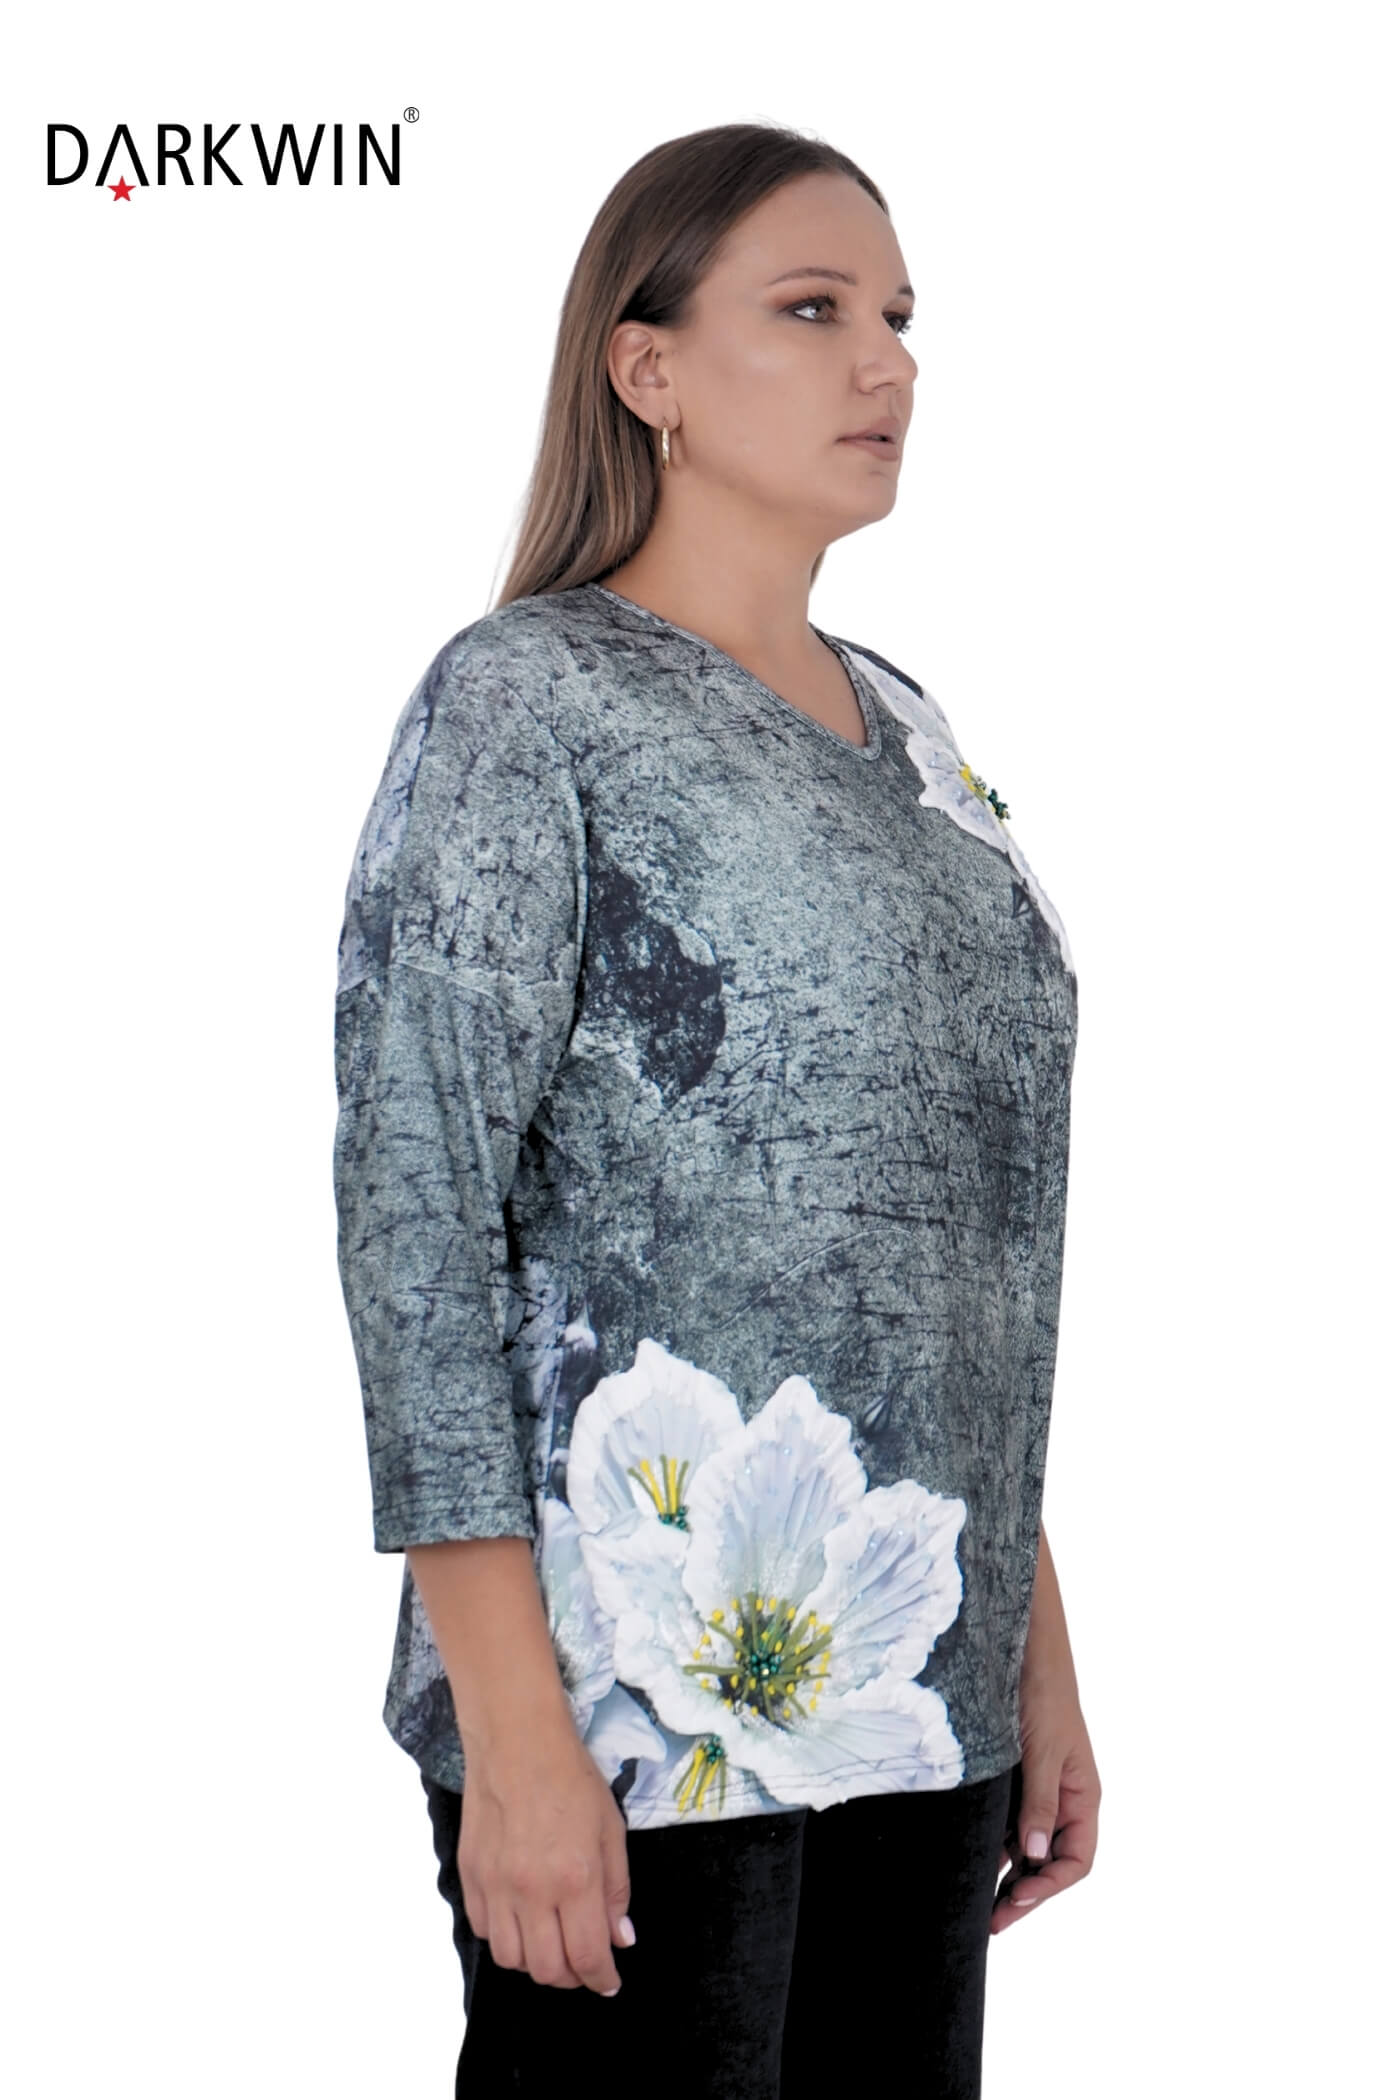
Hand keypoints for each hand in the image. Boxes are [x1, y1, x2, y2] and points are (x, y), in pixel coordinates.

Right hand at [457, 1714, 635, 1993]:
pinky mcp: (470, 1876)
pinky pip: (484, 1931)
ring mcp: (495, 1886)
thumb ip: (617, 1891)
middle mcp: (532, 1891)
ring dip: (536, 1962)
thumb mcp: (611, 1830)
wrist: (517, 1742)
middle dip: (571, 1977)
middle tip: (583, 1965)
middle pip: (547, 1970)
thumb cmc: (572, 1779)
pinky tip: (522, 1920)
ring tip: (552, 1944)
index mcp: (576, 1879)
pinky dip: (506, 1938)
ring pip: (511, 1959)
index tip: (609, 1983)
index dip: (601, 1980)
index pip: (587, 1957)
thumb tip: (619, 1940)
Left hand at [990, 1666, 1099, 1933]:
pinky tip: (970, 1860)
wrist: (1024, 1649)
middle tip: (992, 1923)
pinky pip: (1005, 1822)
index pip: (1076, 1860)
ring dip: (1005, 1875)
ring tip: (976, 1905)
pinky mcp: (1013, 1778)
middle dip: (1024, 1894)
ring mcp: (1037, 1790)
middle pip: (1049, 1861)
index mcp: (1082, 1797)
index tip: (1017, 1900)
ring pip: (1025, 1846)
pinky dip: (992, 1844)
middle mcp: (1062, 1799)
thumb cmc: (1043, 1694)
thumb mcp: (1042, 1750)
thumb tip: (1035, 1856)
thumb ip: (1039, 1802)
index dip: (1050, 1887)